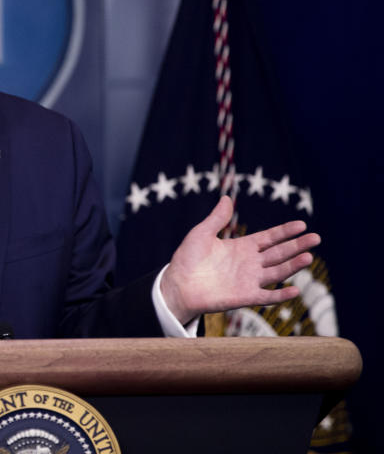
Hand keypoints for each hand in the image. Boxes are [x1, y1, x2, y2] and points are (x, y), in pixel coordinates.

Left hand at [160, 195, 319, 324]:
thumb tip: (227, 198)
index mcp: (241, 247)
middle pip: (279, 253)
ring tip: (308, 257)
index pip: (269, 238)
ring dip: (293, 266)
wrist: (177, 285)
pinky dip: (281, 294)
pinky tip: (295, 290)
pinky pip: (267, 296)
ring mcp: (249, 280)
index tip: (302, 224)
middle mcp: (250, 263)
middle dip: (297, 246)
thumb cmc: (186, 259)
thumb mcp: (201, 233)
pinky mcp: (245, 297)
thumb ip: (217, 218)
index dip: (285, 232)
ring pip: (277, 272)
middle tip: (316, 238)